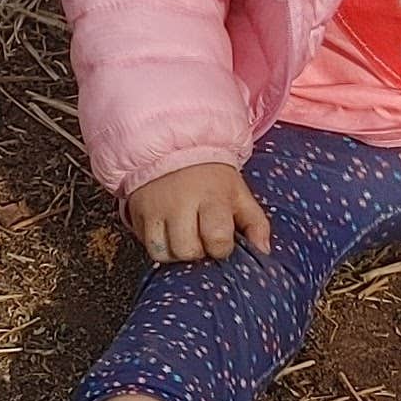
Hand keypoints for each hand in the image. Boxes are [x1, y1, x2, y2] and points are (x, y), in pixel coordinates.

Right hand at [126, 163, 272, 263]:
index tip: (221, 239)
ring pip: (163, 253)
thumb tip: (263, 251)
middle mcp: (180, 203)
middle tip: (201, 237)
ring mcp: (155, 208)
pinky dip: (158, 246)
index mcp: (212, 197)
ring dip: (176, 252)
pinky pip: (146, 245)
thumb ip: (256, 223)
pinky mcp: (137, 212)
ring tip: (183, 237)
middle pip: (188, 250)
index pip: (217, 240)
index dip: (221, 247)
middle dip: (198, 251)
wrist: (173, 148)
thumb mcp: (239, 194)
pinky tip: (168, 234)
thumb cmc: (211, 177)